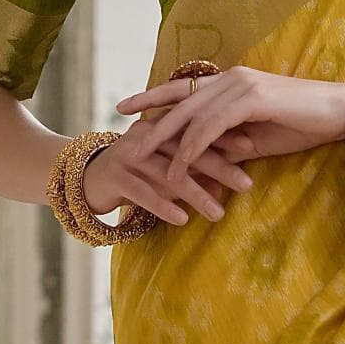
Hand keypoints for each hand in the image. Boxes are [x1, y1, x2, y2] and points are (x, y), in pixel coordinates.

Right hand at [78, 112, 247, 228]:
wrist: (88, 180)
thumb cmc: (139, 174)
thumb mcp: (169, 170)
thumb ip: (197, 172)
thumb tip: (231, 183)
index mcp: (162, 123)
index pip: (200, 127)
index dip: (227, 137)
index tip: (255, 148)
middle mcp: (146, 134)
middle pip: (188, 148)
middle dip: (220, 166)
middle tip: (246, 184)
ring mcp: (128, 153)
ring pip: (169, 173)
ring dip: (196, 194)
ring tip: (218, 214)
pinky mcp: (115, 175)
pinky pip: (143, 192)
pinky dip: (164, 205)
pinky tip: (183, 219)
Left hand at [109, 66, 344, 219]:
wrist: (341, 114)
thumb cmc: (304, 126)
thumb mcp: (257, 138)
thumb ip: (228, 144)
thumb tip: (203, 162)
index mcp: (231, 82)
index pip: (183, 87)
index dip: (152, 96)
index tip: (125, 108)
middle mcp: (231, 78)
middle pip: (178, 100)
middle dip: (147, 119)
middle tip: (120, 137)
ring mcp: (240, 86)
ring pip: (190, 115)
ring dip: (162, 139)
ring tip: (138, 157)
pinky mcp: (251, 99)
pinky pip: (211, 128)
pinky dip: (192, 149)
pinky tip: (178, 167)